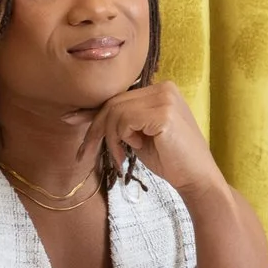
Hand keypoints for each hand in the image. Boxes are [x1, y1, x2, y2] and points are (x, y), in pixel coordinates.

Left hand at [76, 80, 224, 195]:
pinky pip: (124, 121)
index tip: (70, 120)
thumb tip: (75, 114)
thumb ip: (117, 122)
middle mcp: (164, 88)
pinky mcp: (164, 113)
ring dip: (109, 139)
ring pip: (115, 112)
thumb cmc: (170, 159)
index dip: (93, 112)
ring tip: (119, 158)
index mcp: (161, 89)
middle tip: (86, 153)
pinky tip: (131, 154)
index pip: (118, 97)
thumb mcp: (137, 136)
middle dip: (95, 129)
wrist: (197, 179)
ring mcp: (165, 99)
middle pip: (113, 103)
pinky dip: (120, 140)